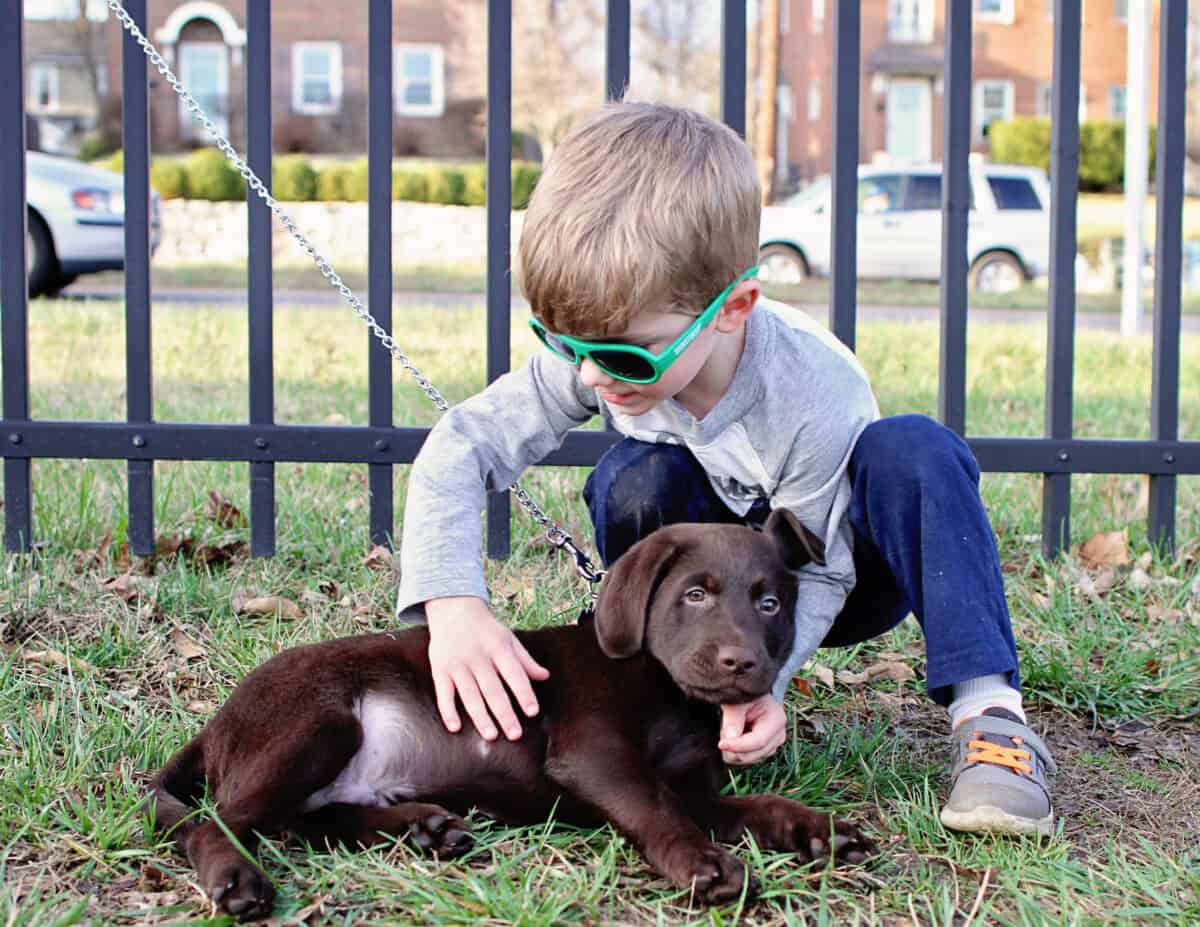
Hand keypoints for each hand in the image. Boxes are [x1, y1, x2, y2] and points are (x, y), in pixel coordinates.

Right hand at [426, 596, 549, 740]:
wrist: (453, 609)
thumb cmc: (486, 629)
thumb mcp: (508, 638)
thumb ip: (525, 660)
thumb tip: (545, 676)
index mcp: (498, 648)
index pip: (514, 674)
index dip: (524, 693)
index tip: (532, 712)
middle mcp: (478, 657)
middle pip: (493, 689)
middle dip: (504, 713)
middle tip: (515, 734)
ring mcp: (457, 664)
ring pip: (470, 695)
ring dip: (480, 717)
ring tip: (491, 736)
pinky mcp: (440, 670)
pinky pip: (443, 694)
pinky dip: (448, 711)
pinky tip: (456, 728)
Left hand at [718, 694, 786, 764]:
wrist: (752, 696)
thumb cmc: (746, 695)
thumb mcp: (737, 702)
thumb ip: (733, 719)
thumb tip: (729, 739)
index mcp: (776, 720)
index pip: (758, 741)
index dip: (738, 745)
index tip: (721, 744)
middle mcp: (778, 736)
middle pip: (751, 755)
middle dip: (733, 746)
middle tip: (724, 727)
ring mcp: (772, 746)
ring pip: (745, 759)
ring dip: (733, 748)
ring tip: (730, 729)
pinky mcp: (763, 751)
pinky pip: (744, 759)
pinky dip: (735, 750)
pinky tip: (734, 735)